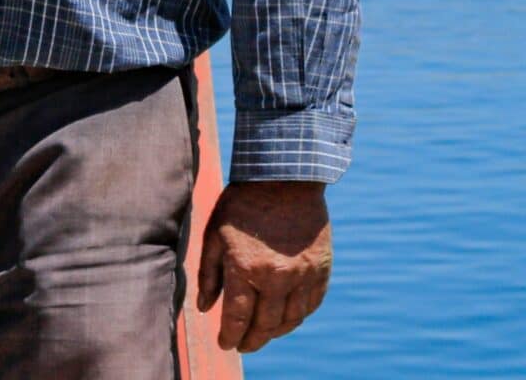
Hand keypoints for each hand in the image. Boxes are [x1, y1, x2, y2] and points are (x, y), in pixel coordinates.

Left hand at [197, 179, 331, 352]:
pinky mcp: (321, 269)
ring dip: (275, 333)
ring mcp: (303, 274)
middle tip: (243, 346)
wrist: (285, 179)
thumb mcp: (214, 235)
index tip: (225, 344)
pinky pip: (311, 305)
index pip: (237, 317)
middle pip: (265, 325)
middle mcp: (277, 277)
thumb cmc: (242, 205)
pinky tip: (286, 318)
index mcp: (246, 268)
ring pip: (290, 320)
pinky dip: (298, 316)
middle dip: (252, 341)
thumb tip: (204, 308)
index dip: (230, 336)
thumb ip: (208, 275)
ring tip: (263, 334)